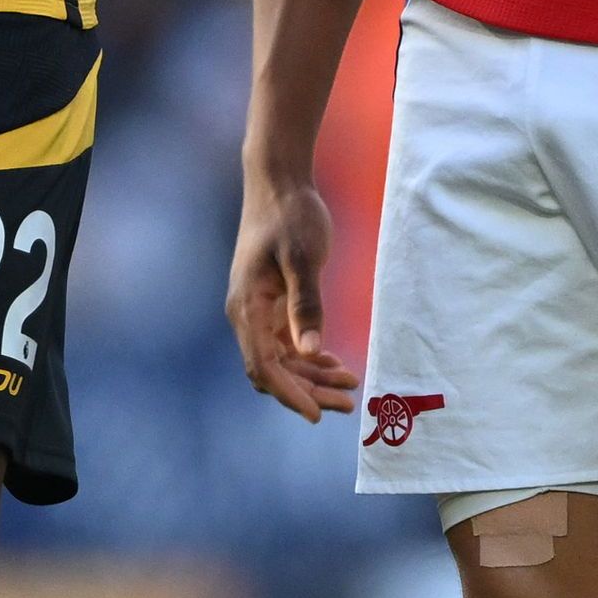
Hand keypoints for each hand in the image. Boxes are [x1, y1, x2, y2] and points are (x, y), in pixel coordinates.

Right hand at [227, 159, 353, 419]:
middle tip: (348, 404)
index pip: (263, 366)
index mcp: (247, 308)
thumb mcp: (304, 259)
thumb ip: (306, 305)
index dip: (289, 394)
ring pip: (282, 360)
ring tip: (350, 387)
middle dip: (308, 391)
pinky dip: (310, 358)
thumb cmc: (290, 216)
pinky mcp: (270, 304)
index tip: (317, 414)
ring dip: (312, 378)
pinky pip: (286, 344)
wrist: (277, 183)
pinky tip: (335, 362)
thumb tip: (311, 352)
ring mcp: (257, 311)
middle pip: (273, 370)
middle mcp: (247, 315)